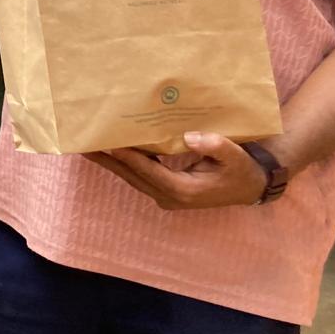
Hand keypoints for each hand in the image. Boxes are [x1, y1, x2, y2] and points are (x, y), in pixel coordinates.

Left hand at [84, 132, 268, 209]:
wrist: (250, 186)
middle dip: (108, 161)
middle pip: (133, 176)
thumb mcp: (235, 157)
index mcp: (185, 190)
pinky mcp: (165, 190)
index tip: (109, 145)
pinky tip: (109, 150)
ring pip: (132, 177)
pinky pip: (139, 175)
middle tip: (84, 145)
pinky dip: (124, 163)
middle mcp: (170, 197)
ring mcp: (166, 195)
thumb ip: (216, 147)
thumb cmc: (242, 169)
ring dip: (111, 163)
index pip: (150, 172)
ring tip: (88, 146)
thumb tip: (190, 137)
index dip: (129, 158)